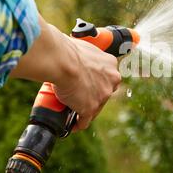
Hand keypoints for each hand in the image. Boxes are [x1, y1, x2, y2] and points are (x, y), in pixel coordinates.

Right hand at [10, 15, 120, 130]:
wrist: (61, 60)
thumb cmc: (66, 50)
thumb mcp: (82, 48)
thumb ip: (84, 55)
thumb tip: (71, 52)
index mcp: (111, 64)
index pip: (107, 78)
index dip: (96, 82)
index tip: (86, 84)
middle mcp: (111, 80)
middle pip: (103, 93)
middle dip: (92, 96)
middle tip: (77, 96)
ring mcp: (102, 96)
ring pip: (95, 108)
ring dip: (84, 110)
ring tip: (72, 110)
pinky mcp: (90, 108)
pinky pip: (84, 121)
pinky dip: (77, 124)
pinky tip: (71, 124)